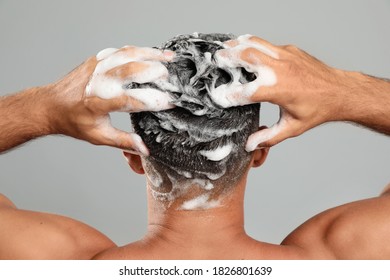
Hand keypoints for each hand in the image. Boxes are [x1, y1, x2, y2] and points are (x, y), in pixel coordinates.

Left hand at [48, 46, 174, 153]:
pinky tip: (152, 52)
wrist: (51, 105)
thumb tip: (145, 150)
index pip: (129, 101)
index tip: (170, 103)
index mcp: (97, 104)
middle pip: (129, 71)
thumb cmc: (75, 122)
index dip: (152, 101)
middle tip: (170, 77)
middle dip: (153, 71)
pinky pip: (120, 51)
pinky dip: (139, 50)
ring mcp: (96, 67)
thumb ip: (124, 141)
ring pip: (127, 55)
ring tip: (169, 57)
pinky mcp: (96, 59)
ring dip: (150, 54)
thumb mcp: (99, 136)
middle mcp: (97, 82)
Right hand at [212, 35, 348, 149]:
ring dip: (238, 46)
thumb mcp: (292, 127)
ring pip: (255, 45)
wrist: (340, 91)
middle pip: (247, 58)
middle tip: (216, 60)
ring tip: (225, 48)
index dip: (229, 95)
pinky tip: (245, 49)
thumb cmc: (317, 110)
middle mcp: (280, 71)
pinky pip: (266, 44)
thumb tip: (249, 145)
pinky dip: (252, 45)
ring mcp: (285, 57)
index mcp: (279, 91)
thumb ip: (269, 137)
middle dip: (228, 58)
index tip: (218, 97)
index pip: (246, 92)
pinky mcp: (289, 50)